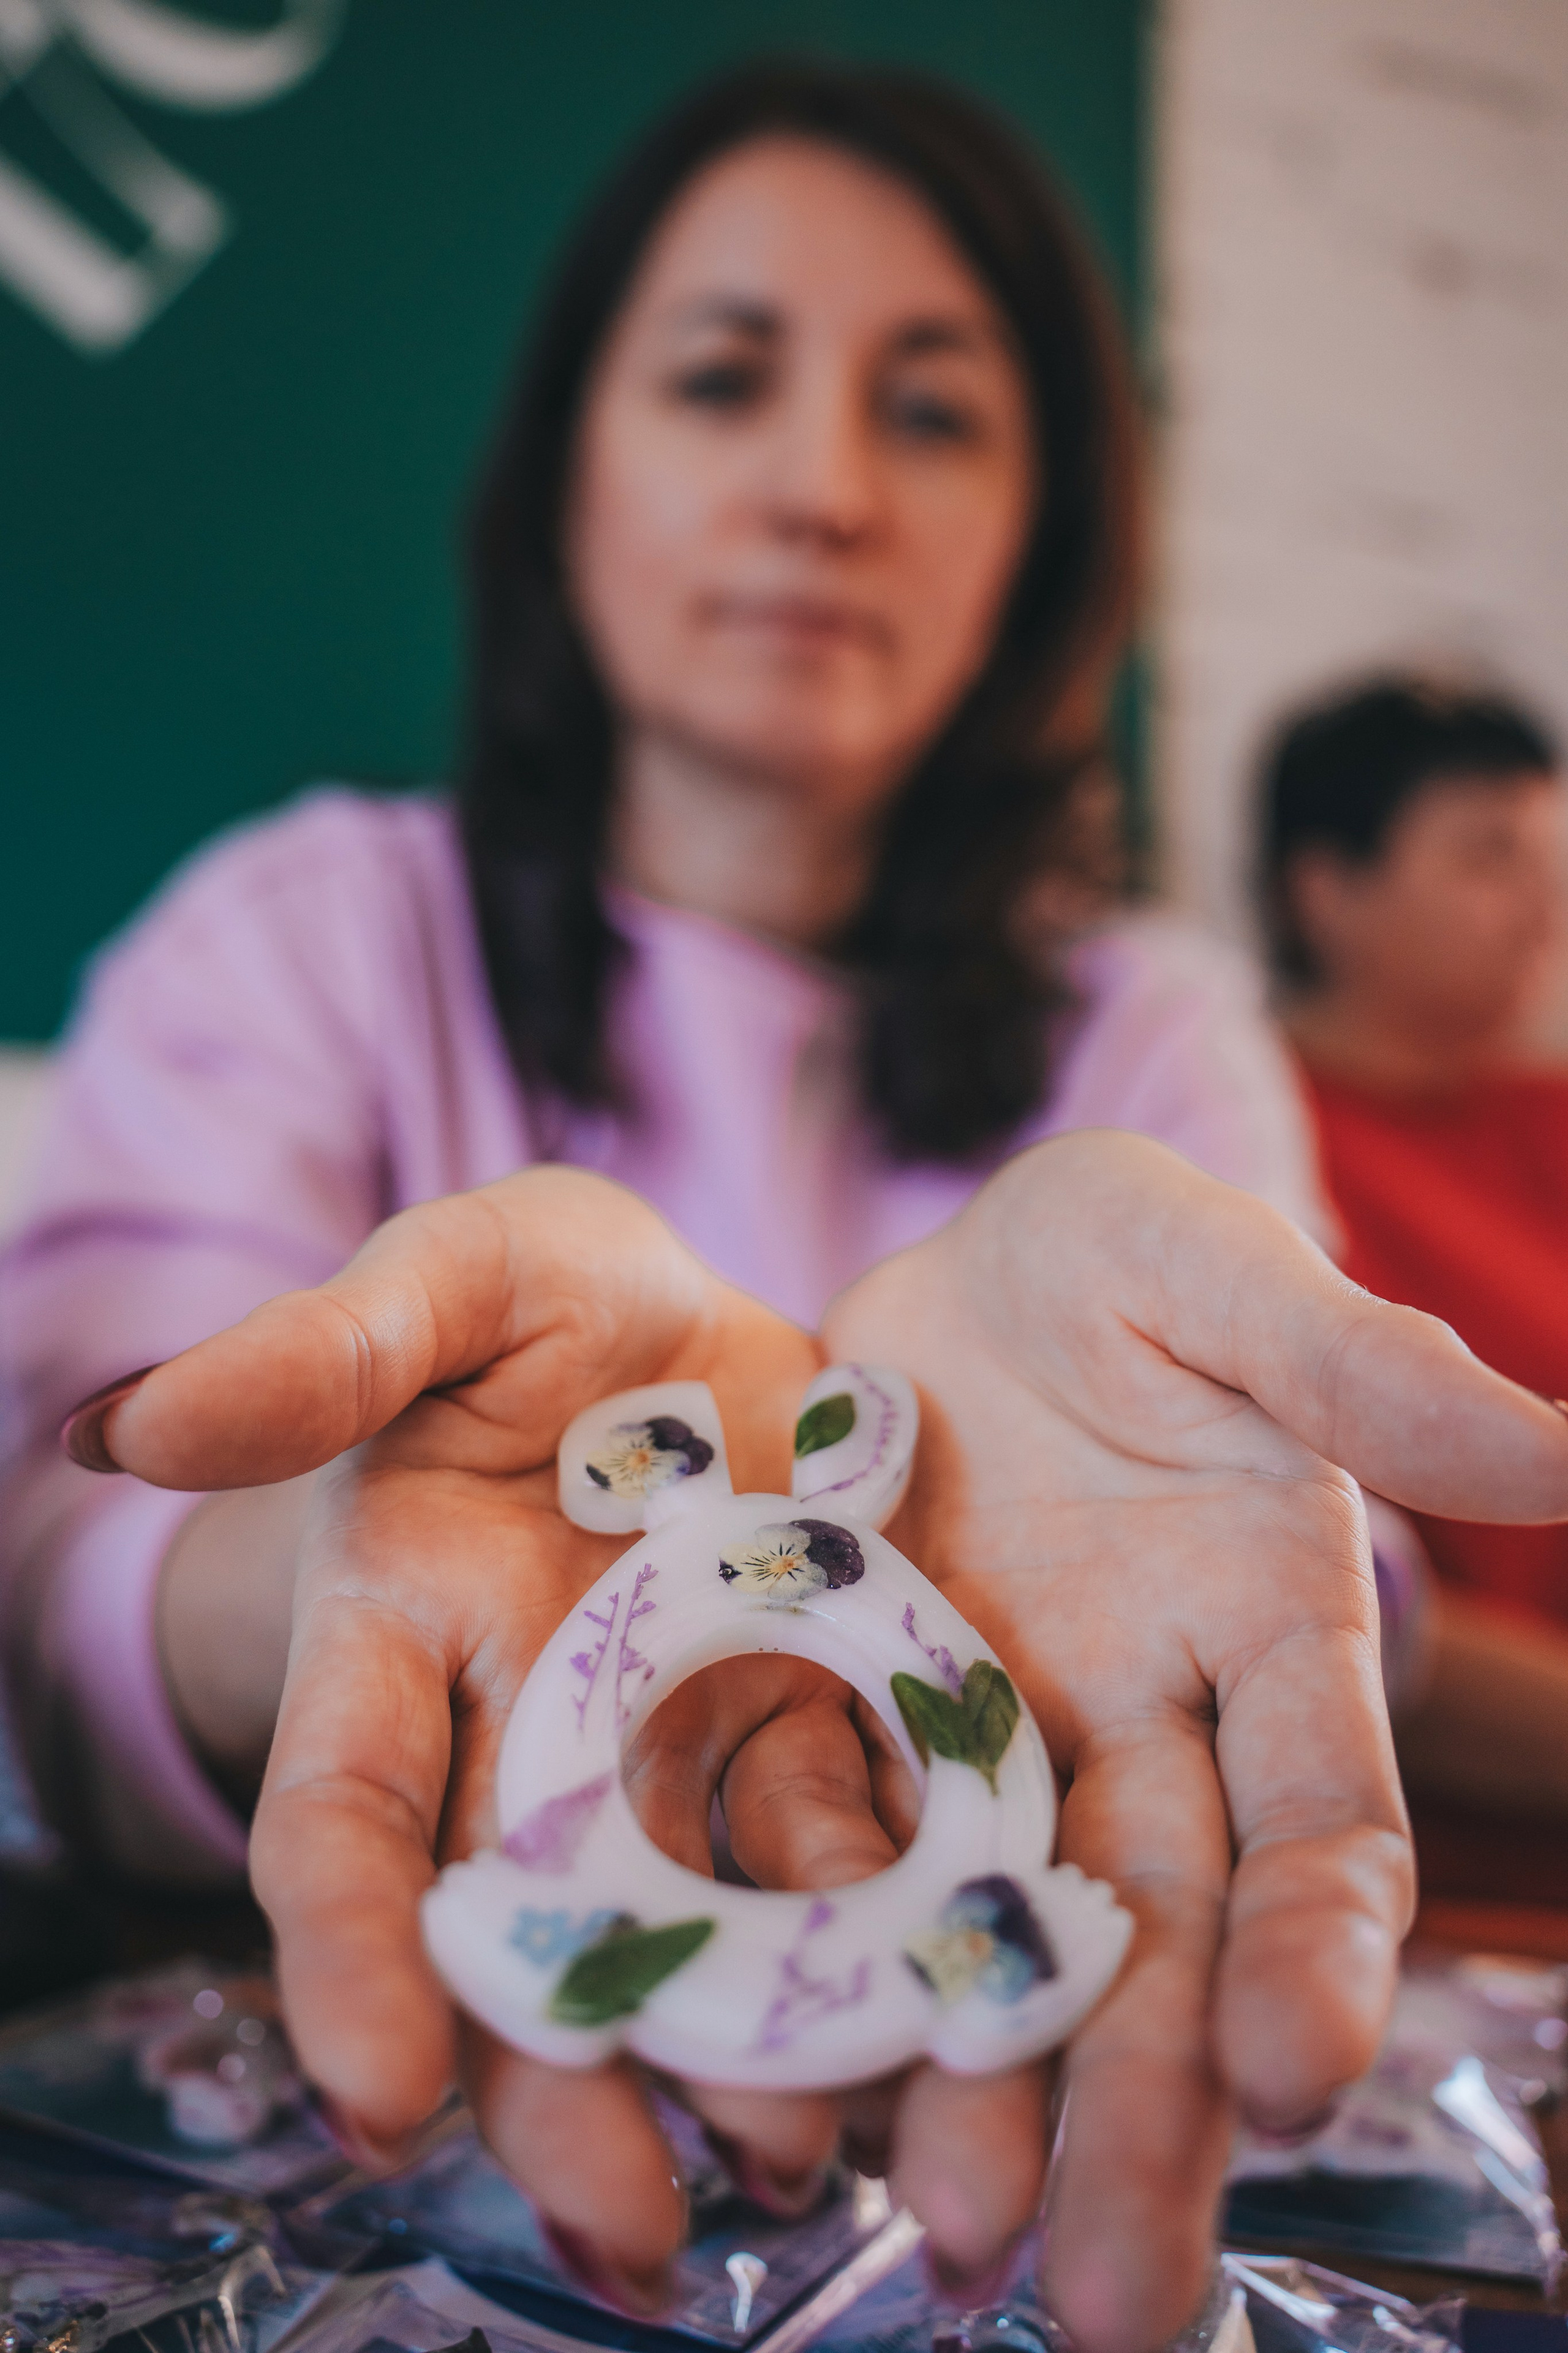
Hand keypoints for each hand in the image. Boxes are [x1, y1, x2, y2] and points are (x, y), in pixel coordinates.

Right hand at [92, 1170, 1041, 2313]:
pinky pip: (844, 1840)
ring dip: (744, 2050)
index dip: (347, 1960)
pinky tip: (938, 2010)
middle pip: (526, 1937)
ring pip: (693, 1925)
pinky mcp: (817, 1717)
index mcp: (403, 1641)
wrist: (691, 1313)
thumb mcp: (443, 1282)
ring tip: (801, 2162)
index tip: (377, 2099)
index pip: (343, 1825)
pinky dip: (884, 1924)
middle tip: (633, 2237)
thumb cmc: (532, 1296)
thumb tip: (125, 1428)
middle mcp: (532, 1733)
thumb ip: (317, 1352)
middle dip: (565, 2092)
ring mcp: (680, 1739)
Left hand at [822, 1129, 1567, 2351]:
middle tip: (1120, 2305)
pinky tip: (791, 2083)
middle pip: (1167, 1936)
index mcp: (1265, 1627)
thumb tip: (1560, 1450)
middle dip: (1153, 2107)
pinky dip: (826, 1959)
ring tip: (964, 2256)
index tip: (1297, 2069)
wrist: (946, 1267)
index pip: (1322, 1816)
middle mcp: (1150, 1720)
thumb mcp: (1206, 1266)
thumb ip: (1353, 1365)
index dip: (1320, 1942)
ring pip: (1012, 1938)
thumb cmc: (1110, 1254)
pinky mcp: (858, 1723)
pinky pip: (844, 1857)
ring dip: (997, 2095)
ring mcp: (1000, 1738)